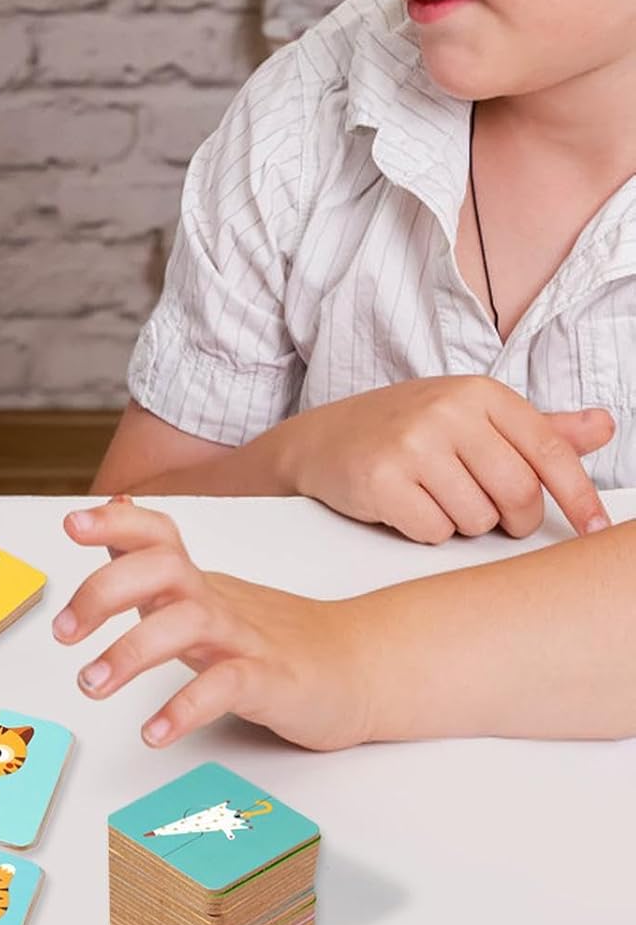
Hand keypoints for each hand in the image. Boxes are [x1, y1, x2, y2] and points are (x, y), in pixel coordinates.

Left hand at [54, 498, 372, 750]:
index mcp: (196, 582)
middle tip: (63, 632)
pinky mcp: (270, 682)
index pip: (157, 534)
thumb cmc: (271, 637)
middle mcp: (216, 601)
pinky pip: (225, 688)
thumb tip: (111, 515)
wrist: (358, 669)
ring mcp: (245, 639)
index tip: (72, 524)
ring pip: (185, 625)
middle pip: (160, 569)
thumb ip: (153, 566)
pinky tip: (154, 731)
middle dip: (103, 592)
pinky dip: (184, 708)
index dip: (116, 523)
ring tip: (91, 684)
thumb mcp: (202, 596)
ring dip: (130, 652)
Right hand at [262, 376, 612, 542]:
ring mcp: (412, 444)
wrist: (320, 441)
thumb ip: (537, 428)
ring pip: (477, 519)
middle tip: (485, 510)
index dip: (579, 498)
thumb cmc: (403, 431)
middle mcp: (447, 412)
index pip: (550, 452)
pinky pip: (434, 531)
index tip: (595, 529)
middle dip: (509, 518)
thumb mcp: (471, 418)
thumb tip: (604, 426)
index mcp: (479, 393)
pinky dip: (425, 530)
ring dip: (461, 523)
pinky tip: (406, 506)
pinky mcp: (382, 479)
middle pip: (519, 494)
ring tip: (432, 497)